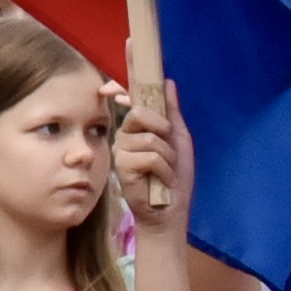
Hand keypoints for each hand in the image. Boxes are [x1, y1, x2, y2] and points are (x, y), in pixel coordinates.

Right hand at [114, 85, 181, 231]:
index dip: (119, 88)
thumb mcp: (179, 139)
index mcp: (138, 127)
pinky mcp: (122, 166)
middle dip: (162, 128)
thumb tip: (168, 82)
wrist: (171, 208)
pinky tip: (161, 181)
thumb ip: (172, 112)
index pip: (127, 101)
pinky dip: (164, 170)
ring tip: (166, 170)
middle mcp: (126, 135)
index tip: (112, 86)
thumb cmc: (175, 175)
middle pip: (139, 113)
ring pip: (149, 138)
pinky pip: (149, 157)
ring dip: (168, 157)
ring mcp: (121, 150)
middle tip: (169, 147)